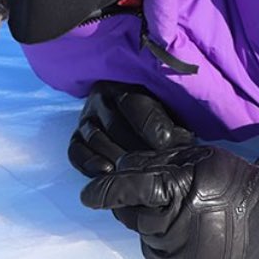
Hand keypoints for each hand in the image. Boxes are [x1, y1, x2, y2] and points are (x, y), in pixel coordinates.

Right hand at [68, 81, 193, 176]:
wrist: (140, 121)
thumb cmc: (163, 115)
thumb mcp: (172, 109)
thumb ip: (176, 120)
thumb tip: (183, 141)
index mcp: (127, 83)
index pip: (134, 102)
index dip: (151, 123)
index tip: (168, 143)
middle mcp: (101, 98)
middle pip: (115, 124)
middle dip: (136, 148)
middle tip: (155, 166)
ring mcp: (86, 119)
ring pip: (95, 139)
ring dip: (115, 158)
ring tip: (133, 174)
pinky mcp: (77, 139)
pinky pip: (76, 151)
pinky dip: (88, 163)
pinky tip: (105, 173)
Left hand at [80, 145, 258, 258]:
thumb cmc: (229, 180)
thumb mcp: (196, 156)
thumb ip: (156, 160)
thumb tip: (121, 167)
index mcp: (177, 191)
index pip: (129, 189)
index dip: (105, 190)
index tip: (86, 195)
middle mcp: (172, 224)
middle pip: (129, 211)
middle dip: (131, 200)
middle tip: (155, 191)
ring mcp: (175, 249)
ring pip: (139, 229)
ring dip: (145, 216)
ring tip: (173, 208)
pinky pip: (152, 247)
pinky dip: (156, 235)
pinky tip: (178, 226)